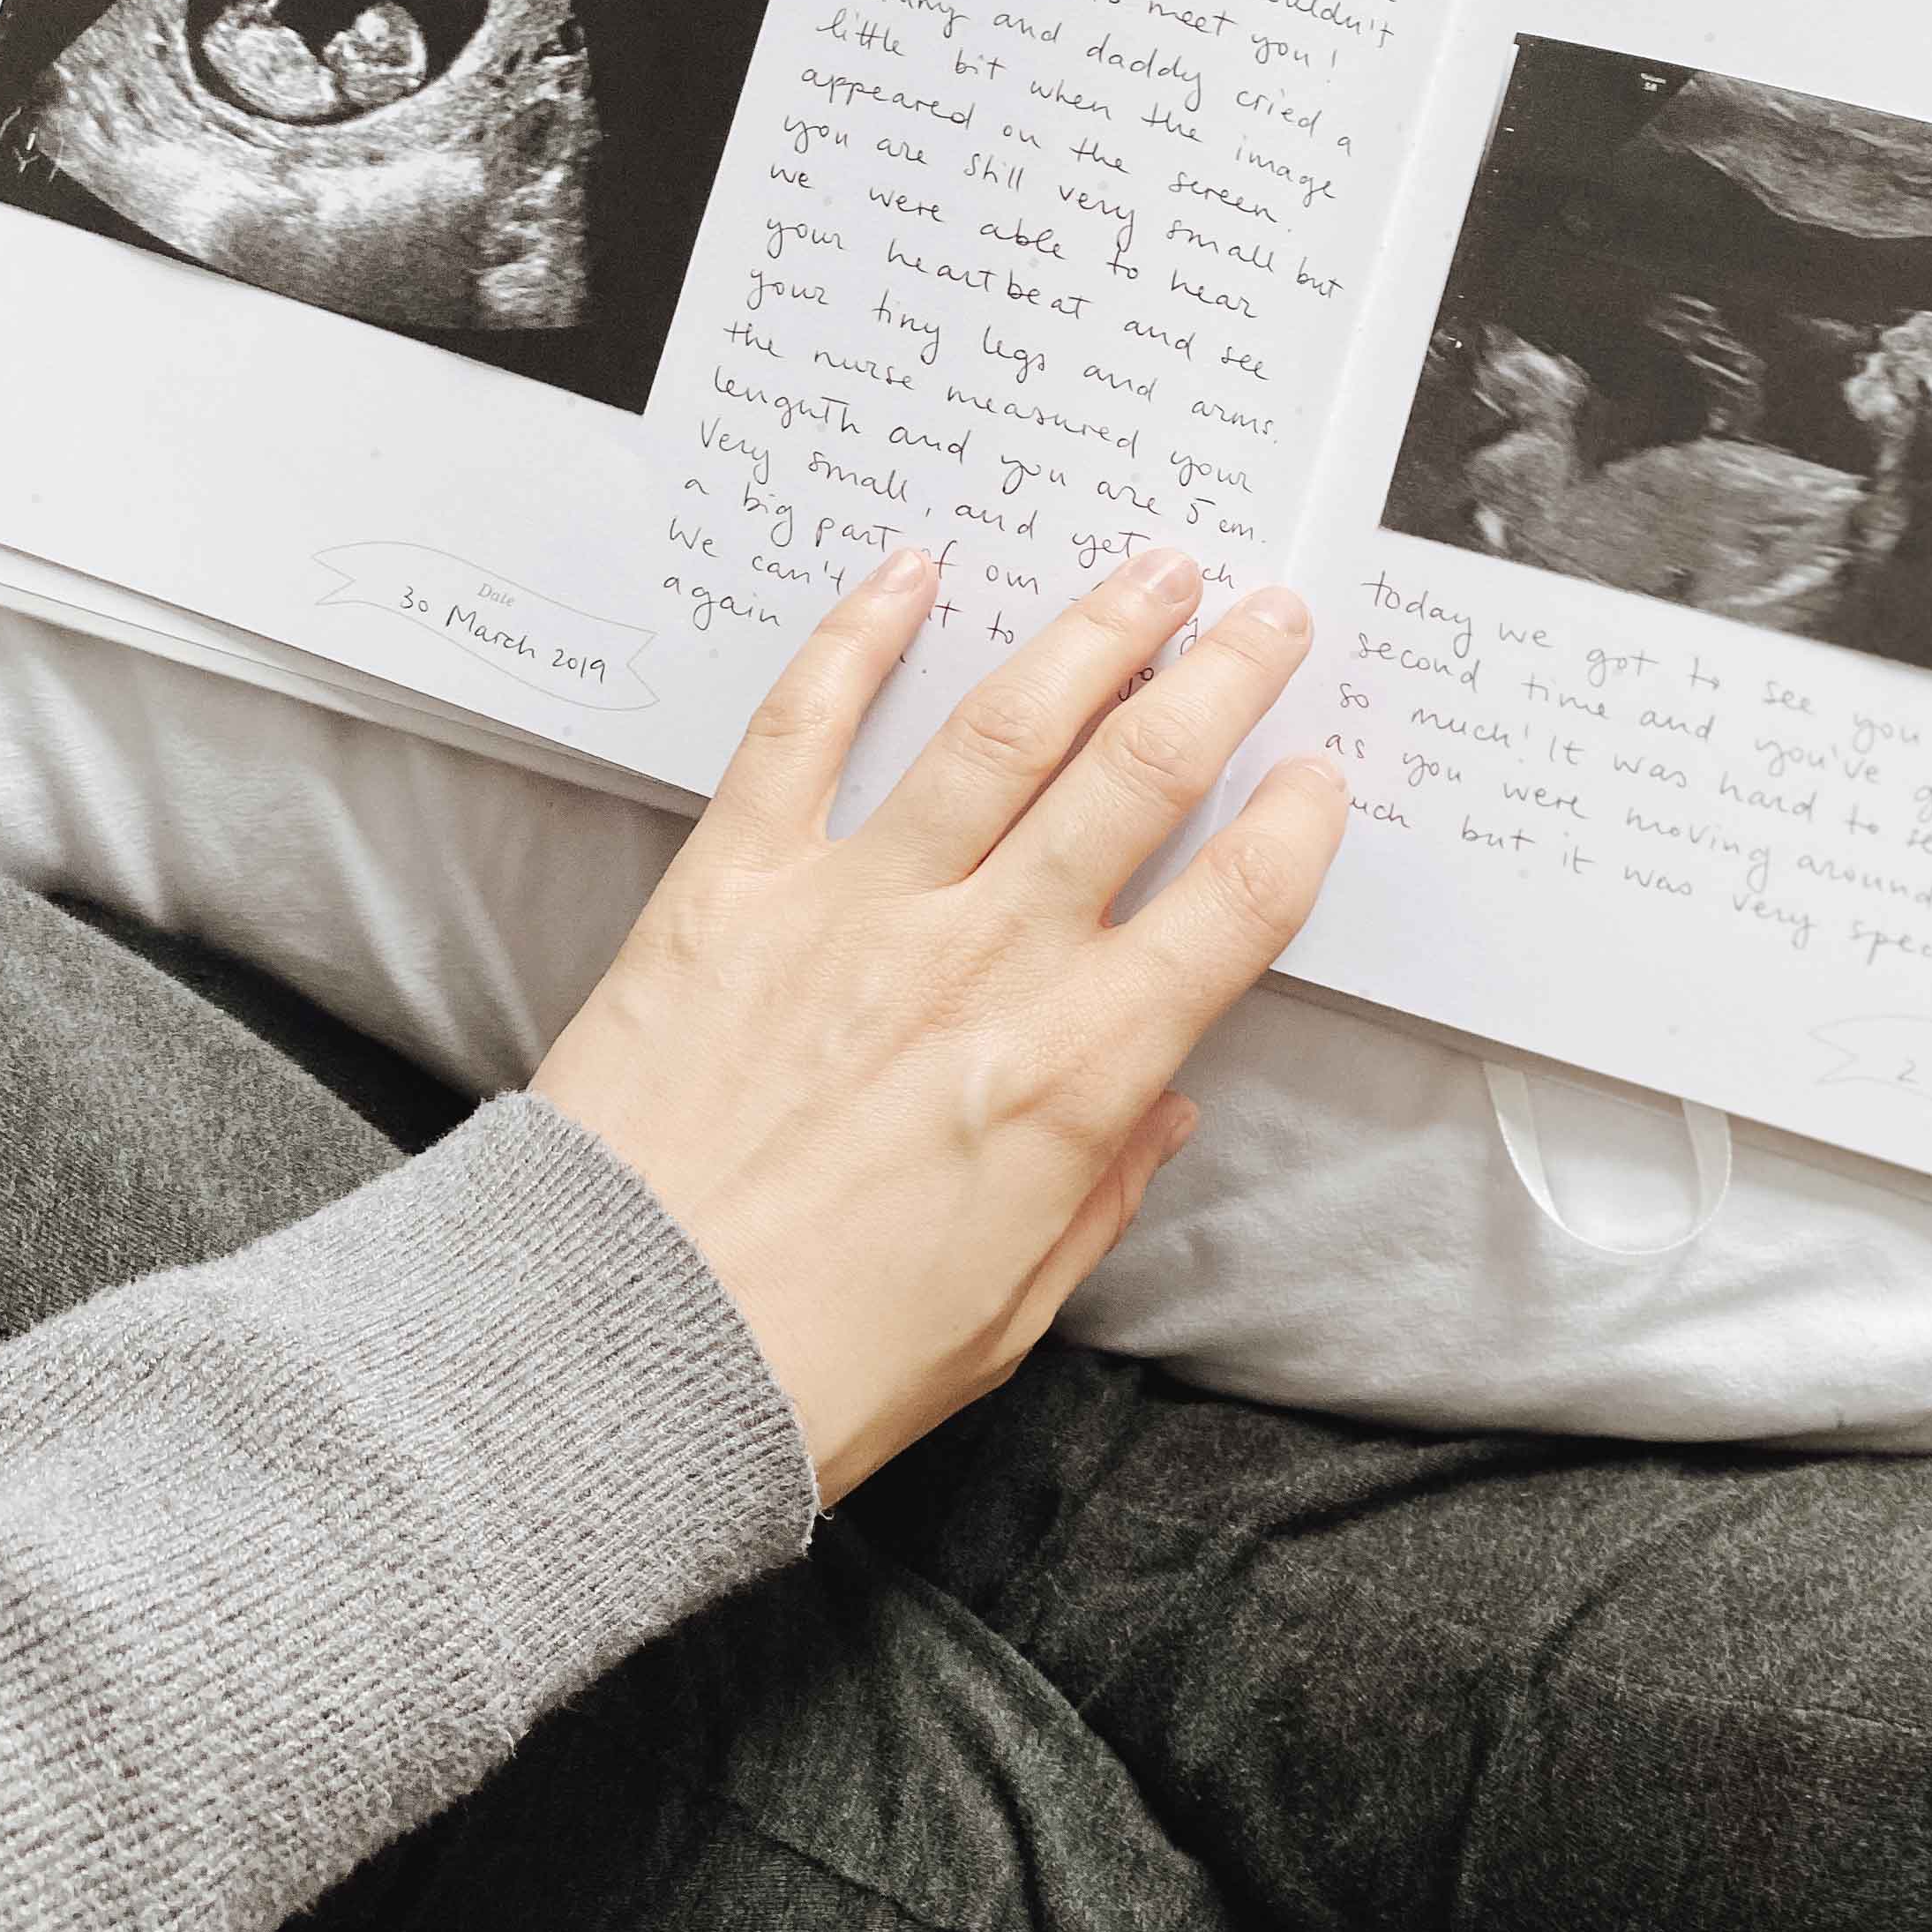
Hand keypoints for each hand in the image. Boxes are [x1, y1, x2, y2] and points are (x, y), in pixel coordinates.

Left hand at [531, 547, 1346, 1503]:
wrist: (611, 1359)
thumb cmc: (812, 1360)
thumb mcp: (1008, 1309)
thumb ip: (1102, 1188)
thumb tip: (1162, 1103)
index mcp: (1072, 1074)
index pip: (1231, 910)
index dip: (1293, 826)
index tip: (1319, 773)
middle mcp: (983, 962)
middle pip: (1139, 779)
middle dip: (1223, 679)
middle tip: (1269, 615)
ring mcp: (856, 906)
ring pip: (1004, 730)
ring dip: (1094, 634)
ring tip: (1152, 571)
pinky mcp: (734, 883)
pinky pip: (804, 729)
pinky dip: (859, 638)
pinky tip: (911, 571)